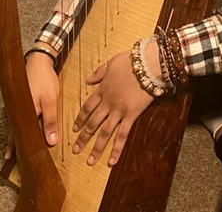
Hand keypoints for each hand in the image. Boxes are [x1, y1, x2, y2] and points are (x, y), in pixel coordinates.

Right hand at [5, 47, 60, 159]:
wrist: (38, 61)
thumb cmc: (44, 80)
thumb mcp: (51, 101)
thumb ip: (51, 122)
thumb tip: (51, 142)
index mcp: (25, 112)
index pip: (19, 135)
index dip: (18, 147)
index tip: (15, 159)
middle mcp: (17, 109)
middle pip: (13, 131)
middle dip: (12, 144)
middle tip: (9, 158)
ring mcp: (16, 104)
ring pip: (14, 124)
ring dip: (14, 134)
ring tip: (13, 148)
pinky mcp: (18, 100)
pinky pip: (17, 116)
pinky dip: (18, 125)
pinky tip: (20, 129)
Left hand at [71, 49, 154, 166]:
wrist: (147, 63)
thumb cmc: (131, 60)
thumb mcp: (111, 62)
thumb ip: (98, 73)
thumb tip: (88, 80)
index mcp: (102, 90)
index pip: (87, 108)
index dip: (80, 119)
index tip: (74, 129)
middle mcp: (107, 103)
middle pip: (92, 123)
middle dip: (83, 137)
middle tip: (76, 150)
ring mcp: (118, 110)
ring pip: (104, 132)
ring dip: (96, 147)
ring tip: (89, 160)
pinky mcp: (131, 115)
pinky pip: (122, 135)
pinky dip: (116, 149)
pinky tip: (112, 161)